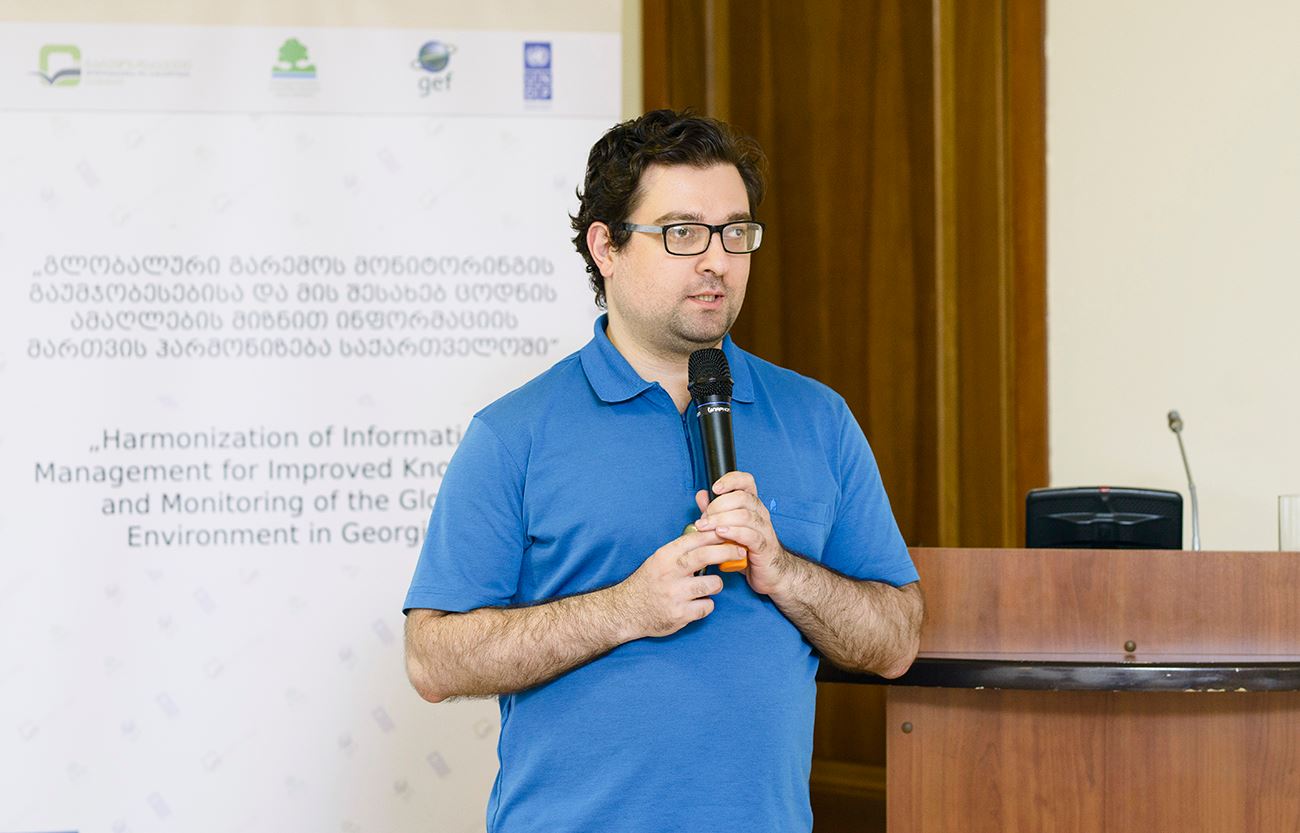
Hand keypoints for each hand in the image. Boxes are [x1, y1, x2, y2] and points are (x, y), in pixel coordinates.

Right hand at [616, 529, 744, 638]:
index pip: (695, 539)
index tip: (731, 532)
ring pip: (712, 584)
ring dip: (716, 584)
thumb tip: (708, 532)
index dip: (716, 534)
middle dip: (727, 552)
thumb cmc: (649, 582)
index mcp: (665, 556)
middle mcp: (669, 573)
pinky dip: (706, 605)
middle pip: (705, 556)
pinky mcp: (679, 614)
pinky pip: (707, 606)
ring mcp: (675, 595)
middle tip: (740, 551)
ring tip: (710, 585)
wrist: (627, 610)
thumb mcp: (659, 559)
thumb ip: (681, 548)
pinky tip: (697, 603)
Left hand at [693, 472, 793, 597]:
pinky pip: (751, 535)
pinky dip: (734, 533)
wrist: (770, 574)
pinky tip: (721, 534)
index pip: (746, 481)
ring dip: (721, 519)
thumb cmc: (748, 549)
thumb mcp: (727, 528)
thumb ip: (714, 511)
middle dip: (719, 505)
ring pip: (745, 515)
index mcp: (752, 505)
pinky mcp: (764, 547)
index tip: (715, 488)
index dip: (731, 480)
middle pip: (742, 497)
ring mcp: (764, 530)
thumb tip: (701, 495)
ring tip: (706, 527)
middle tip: (704, 518)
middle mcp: (760, 514)